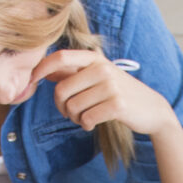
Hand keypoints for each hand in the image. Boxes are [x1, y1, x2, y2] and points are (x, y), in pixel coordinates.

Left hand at [32, 48, 177, 140]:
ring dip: (74, 118)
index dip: (41, 68)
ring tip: (85, 117)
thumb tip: (45, 71)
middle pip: (62, 90)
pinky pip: (86, 119)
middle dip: (60, 106)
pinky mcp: (117, 105)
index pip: (60, 58)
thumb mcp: (98, 76)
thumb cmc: (119, 93)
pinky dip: (85, 125)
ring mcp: (110, 86)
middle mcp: (102, 68)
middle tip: (69, 113)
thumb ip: (73, 73)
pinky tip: (92, 123)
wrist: (151, 109)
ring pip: (73, 107)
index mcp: (95, 59)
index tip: (31, 81)